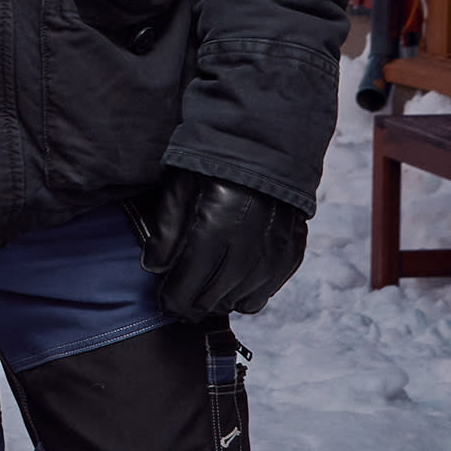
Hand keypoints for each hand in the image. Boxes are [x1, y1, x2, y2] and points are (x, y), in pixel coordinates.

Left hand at [135, 172, 306, 321]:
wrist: (262, 141)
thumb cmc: (212, 164)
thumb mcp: (179, 187)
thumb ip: (166, 230)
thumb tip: (155, 267)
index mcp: (218, 219)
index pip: (193, 276)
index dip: (176, 297)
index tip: (164, 306)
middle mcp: (252, 235)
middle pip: (220, 290)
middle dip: (198, 304)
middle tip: (183, 309)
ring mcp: (277, 241)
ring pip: (249, 293)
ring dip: (225, 302)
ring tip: (208, 302)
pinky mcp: (295, 242)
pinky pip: (274, 283)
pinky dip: (255, 293)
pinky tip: (238, 293)